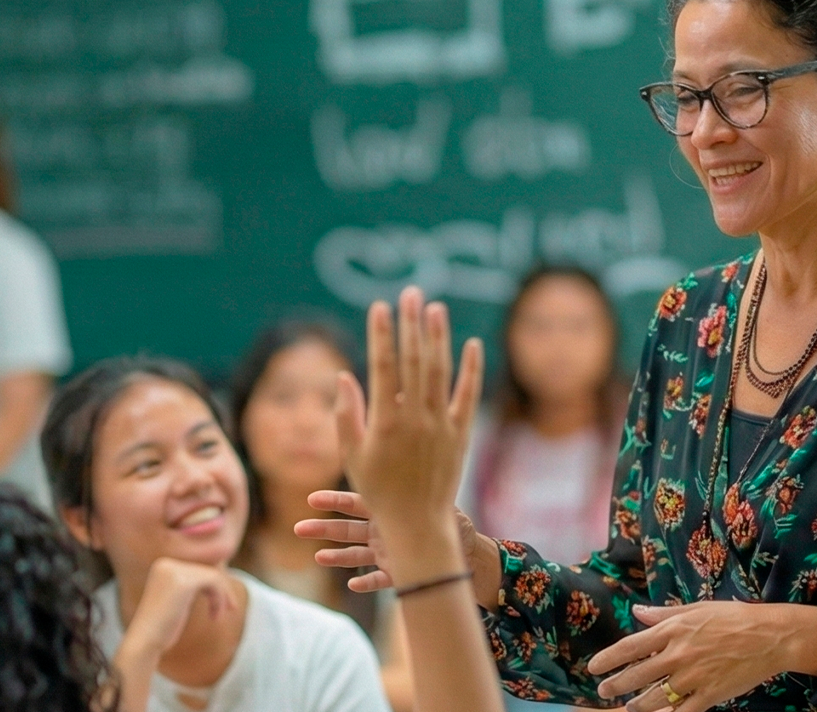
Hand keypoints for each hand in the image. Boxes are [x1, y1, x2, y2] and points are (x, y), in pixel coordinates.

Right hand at [122, 557, 239, 660]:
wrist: (144, 643)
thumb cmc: (160, 630)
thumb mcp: (175, 603)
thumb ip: (188, 588)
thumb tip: (217, 577)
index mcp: (162, 566)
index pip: (197, 570)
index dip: (213, 587)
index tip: (221, 607)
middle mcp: (166, 564)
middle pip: (206, 571)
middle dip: (221, 591)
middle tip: (230, 610)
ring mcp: (173, 572)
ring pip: (212, 576)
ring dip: (222, 596)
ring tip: (218, 616)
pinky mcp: (183, 583)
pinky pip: (213, 581)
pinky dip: (220, 598)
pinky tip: (216, 616)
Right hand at [332, 288, 482, 573]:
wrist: (417, 523)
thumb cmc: (377, 490)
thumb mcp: (352, 455)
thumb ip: (346, 414)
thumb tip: (344, 375)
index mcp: (385, 421)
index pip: (383, 366)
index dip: (381, 333)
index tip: (380, 307)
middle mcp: (415, 418)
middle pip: (414, 360)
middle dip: (411, 324)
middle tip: (410, 293)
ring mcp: (441, 425)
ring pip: (441, 372)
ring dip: (439, 337)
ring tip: (435, 308)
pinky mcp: (461, 434)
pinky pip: (468, 395)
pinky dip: (471, 369)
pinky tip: (472, 344)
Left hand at [590, 601, 816, 711]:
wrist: (770, 636)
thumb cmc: (733, 617)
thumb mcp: (695, 608)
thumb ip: (662, 614)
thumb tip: (636, 612)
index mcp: (673, 630)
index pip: (631, 647)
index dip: (608, 659)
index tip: (593, 668)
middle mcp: (678, 654)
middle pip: (638, 675)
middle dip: (617, 685)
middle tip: (604, 691)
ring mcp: (694, 677)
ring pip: (656, 697)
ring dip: (638, 704)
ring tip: (628, 706)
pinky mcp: (710, 694)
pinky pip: (683, 711)